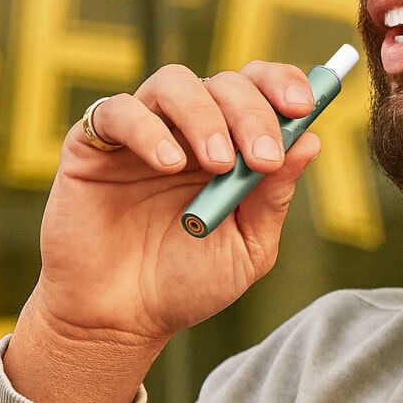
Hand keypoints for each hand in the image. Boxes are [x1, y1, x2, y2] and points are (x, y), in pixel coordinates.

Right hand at [30, 61, 326, 351]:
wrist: (122, 319)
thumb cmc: (186, 283)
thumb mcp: (246, 247)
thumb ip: (273, 197)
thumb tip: (309, 141)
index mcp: (230, 146)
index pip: (259, 90)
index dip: (282, 85)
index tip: (304, 106)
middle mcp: (187, 130)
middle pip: (225, 84)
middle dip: (252, 113)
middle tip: (262, 157)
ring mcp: (141, 132)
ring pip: (175, 83)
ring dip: (206, 116)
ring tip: (218, 165)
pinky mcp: (93, 144)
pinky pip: (119, 112)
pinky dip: (149, 130)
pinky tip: (168, 164)